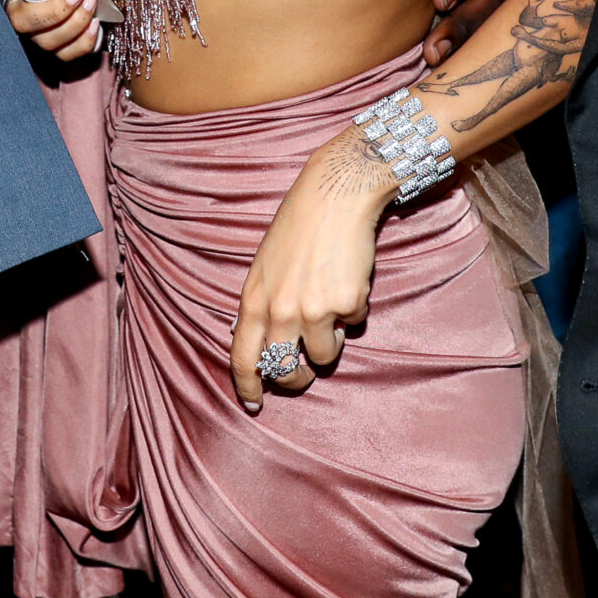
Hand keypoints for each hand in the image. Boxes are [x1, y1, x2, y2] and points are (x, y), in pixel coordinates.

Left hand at [229, 128, 396, 408]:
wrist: (335, 195)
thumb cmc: (299, 227)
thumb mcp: (265, 266)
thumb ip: (263, 304)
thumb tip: (263, 343)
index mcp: (253, 299)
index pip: (242, 356)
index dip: (248, 385)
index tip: (254, 403)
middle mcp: (280, 310)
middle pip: (284, 369)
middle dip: (296, 379)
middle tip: (304, 374)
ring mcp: (314, 310)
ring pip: (325, 354)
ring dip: (332, 339)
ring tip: (332, 304)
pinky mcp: (347, 304)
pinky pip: (354, 324)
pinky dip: (355, 309)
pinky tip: (349, 277)